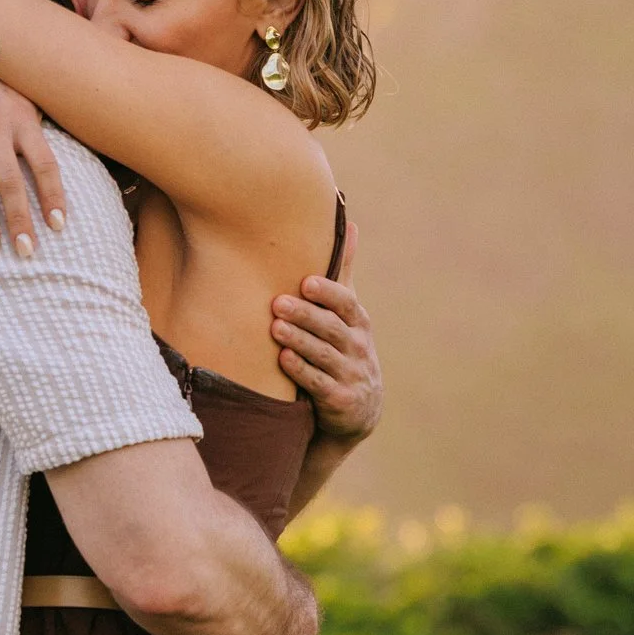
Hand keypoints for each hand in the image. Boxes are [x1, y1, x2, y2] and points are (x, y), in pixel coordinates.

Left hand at [272, 217, 380, 442]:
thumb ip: (343, 272)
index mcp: (358, 322)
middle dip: (305, 315)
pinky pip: (319, 384)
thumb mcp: (347, 312)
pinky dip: (301, 371)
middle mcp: (358, 346)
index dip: (327, 293)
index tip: (305, 282)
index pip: (346, 303)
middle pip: (332, 328)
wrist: (357, 410)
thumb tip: (349, 224)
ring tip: (275, 328)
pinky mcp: (340, 401)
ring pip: (324, 355)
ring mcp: (351, 374)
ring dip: (299, 341)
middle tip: (277, 303)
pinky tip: (283, 359)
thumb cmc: (343, 347)